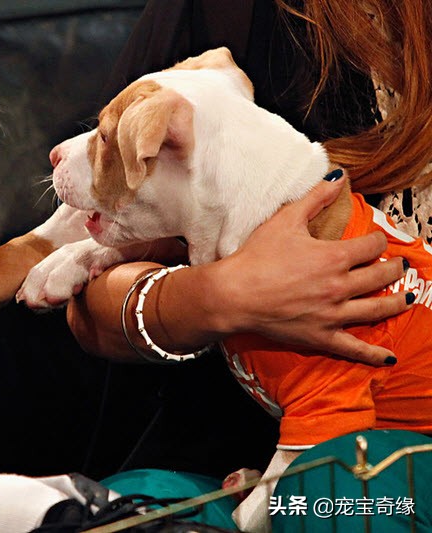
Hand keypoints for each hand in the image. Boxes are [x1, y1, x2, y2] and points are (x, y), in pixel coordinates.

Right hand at [218, 177, 408, 364]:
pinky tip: (389, 357)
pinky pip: (355, 348)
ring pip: (378, 308)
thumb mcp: (285, 220)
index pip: (372, 245)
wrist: (233, 294)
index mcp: (334, 257)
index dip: (378, 240)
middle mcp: (340, 286)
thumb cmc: (256, 257)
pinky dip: (374, 354)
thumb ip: (315, 198)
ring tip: (406, 298)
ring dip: (397, 302)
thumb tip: (337, 178)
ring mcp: (333, 314)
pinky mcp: (322, 336)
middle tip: (397, 266)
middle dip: (393, 268)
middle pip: (382, 275)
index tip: (376, 240)